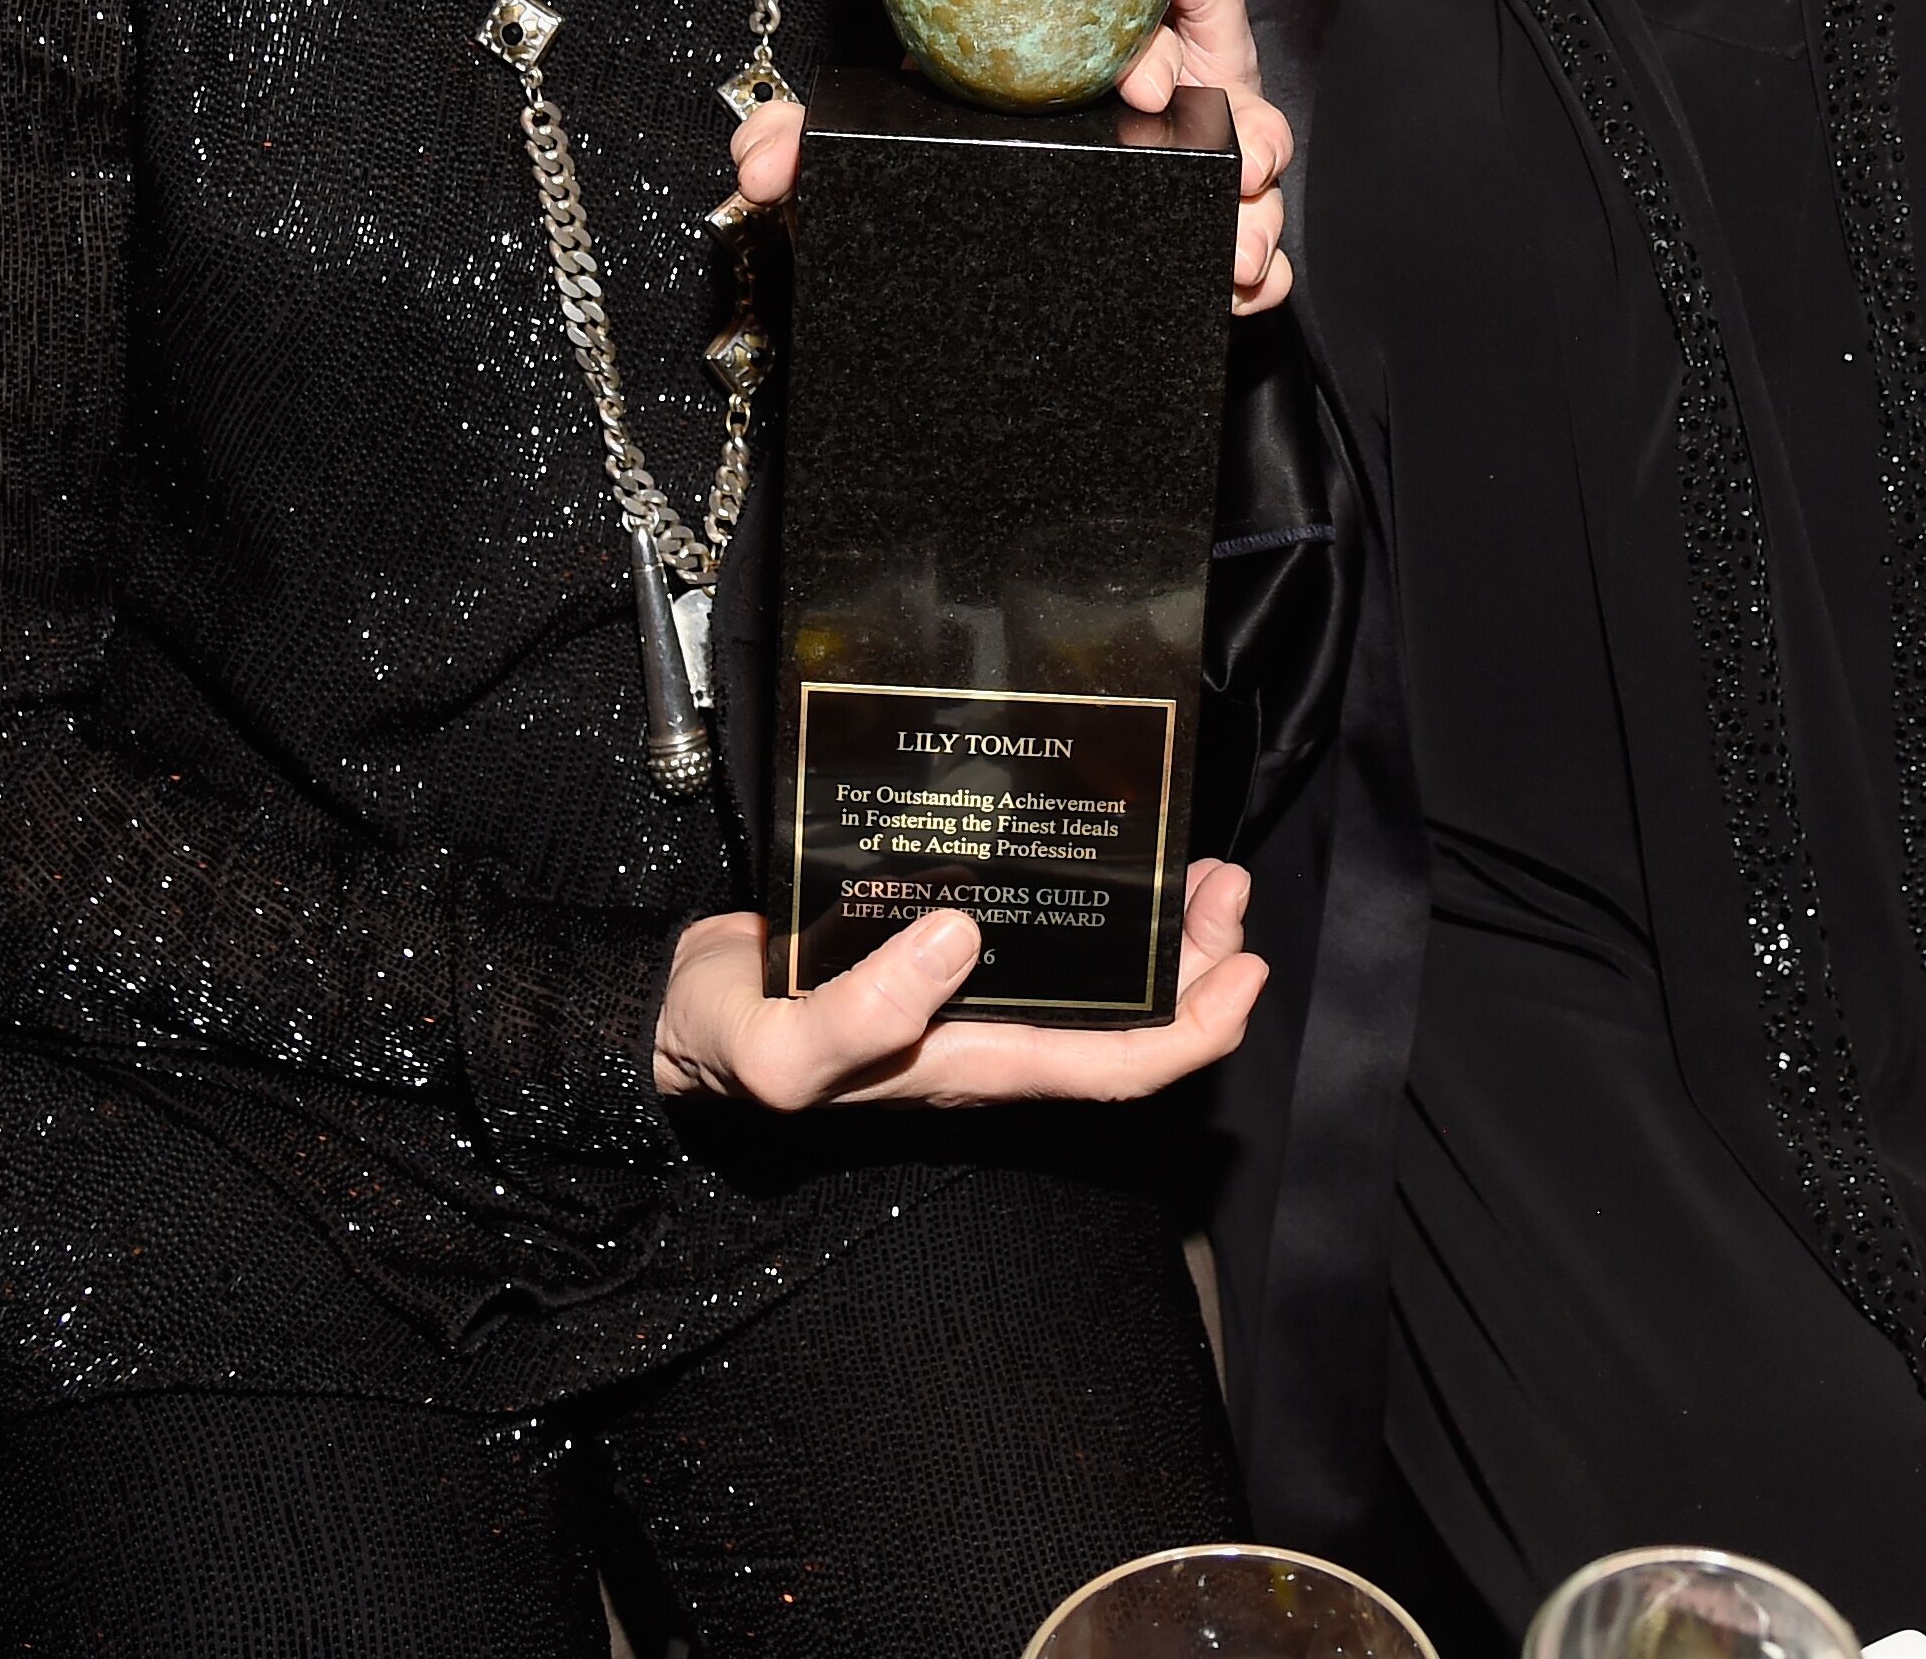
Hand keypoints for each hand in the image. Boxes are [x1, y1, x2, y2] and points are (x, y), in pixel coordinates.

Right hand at [655, 859, 1265, 1106]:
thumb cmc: (729, 1037)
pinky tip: (1101, 859)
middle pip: (1129, 1022)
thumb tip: (956, 939)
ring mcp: (969, 1000)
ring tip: (1198, 867)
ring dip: (1164, 934)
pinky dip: (1097, 907)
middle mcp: (987, 1038)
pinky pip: (1049, 941)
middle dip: (1199, 962)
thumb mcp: (779, 1046)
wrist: (679, 1017)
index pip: (1113, 1067)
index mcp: (969, 1067)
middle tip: (1226, 884)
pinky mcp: (940, 953)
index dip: (1195, 1032)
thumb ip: (858, 1015)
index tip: (1246, 968)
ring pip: (1100, 982)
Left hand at [729, 0, 1296, 314]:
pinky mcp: (1191, 226)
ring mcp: (1177, 156)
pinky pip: (1252, 239)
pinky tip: (1244, 289)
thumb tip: (759, 160)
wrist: (952, 276)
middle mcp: (1141, 87)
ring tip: (1239, 251)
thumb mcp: (871, 144)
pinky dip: (1259, 269)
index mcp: (1076, 34)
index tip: (1138, 86)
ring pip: (1252, 159)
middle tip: (1232, 171)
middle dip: (1244, 125)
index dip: (1161, 22)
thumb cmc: (929, 154)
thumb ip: (809, 142)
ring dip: (1257, 206)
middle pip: (1226, 79)